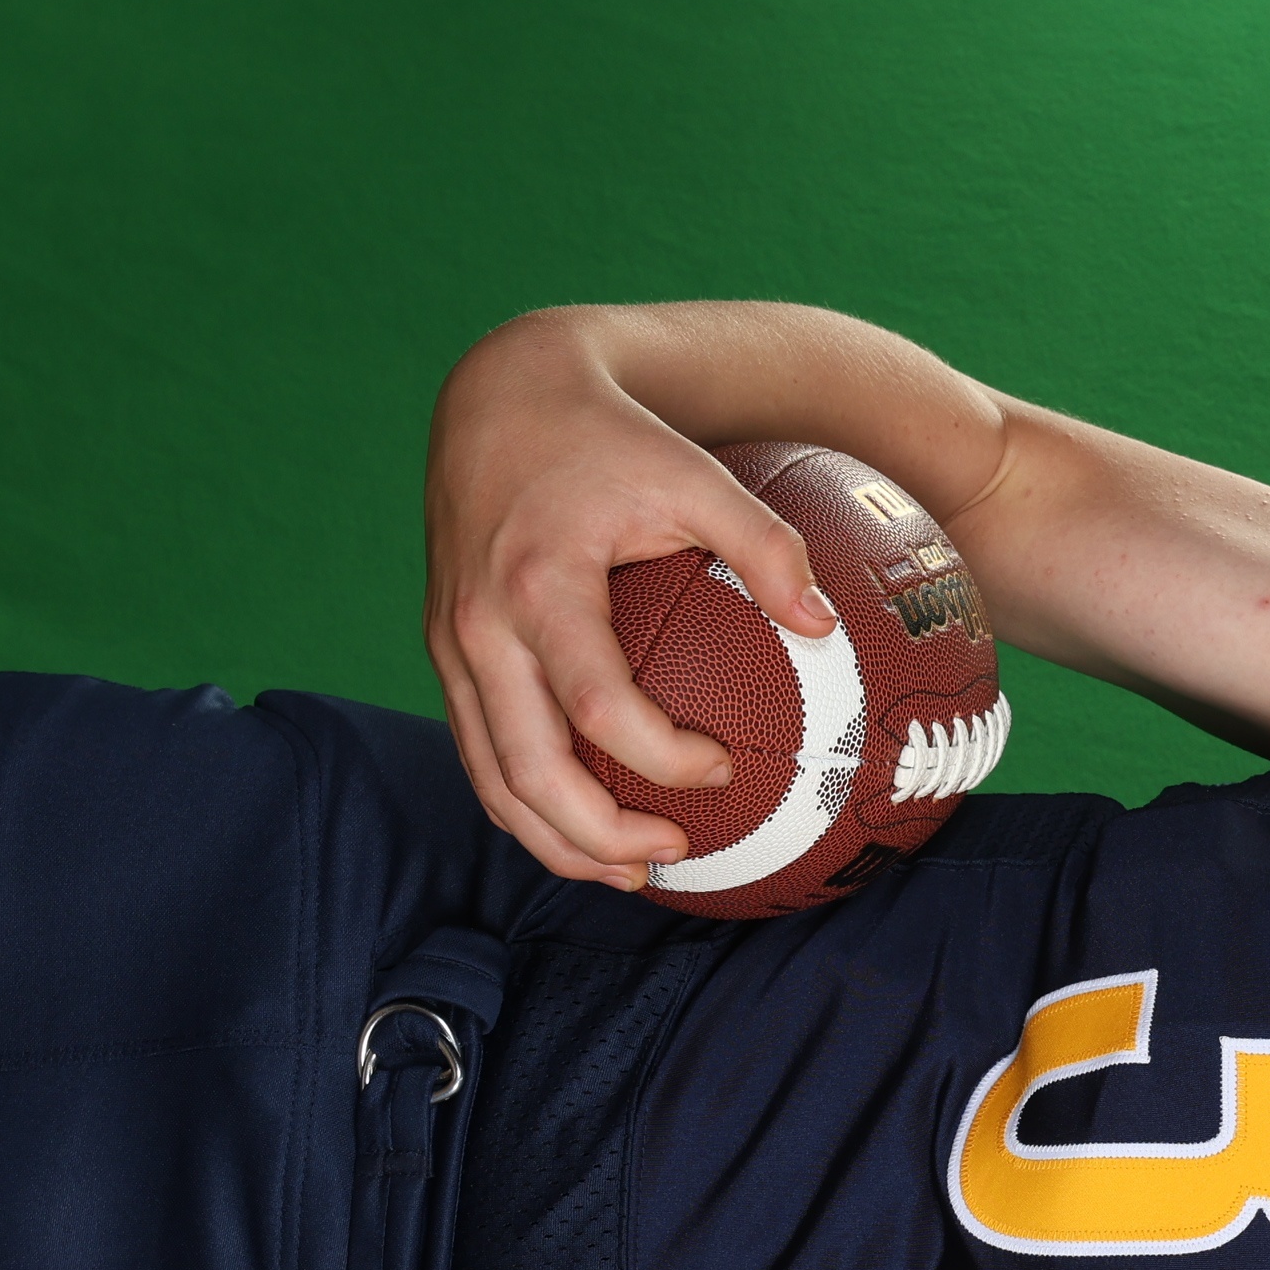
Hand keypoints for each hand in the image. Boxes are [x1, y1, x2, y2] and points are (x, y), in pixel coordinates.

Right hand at [424, 311, 845, 888]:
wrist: (500, 396)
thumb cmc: (610, 438)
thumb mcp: (695, 472)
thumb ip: (764, 544)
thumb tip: (823, 626)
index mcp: (539, 584)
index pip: (595, 703)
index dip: (660, 754)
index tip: (724, 766)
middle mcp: (481, 626)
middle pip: (528, 770)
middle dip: (599, 834)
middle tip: (674, 858)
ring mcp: (453, 646)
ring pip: (493, 780)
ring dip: (558, 841)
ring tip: (631, 873)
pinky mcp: (446, 654)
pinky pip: (481, 754)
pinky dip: (529, 804)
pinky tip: (589, 827)